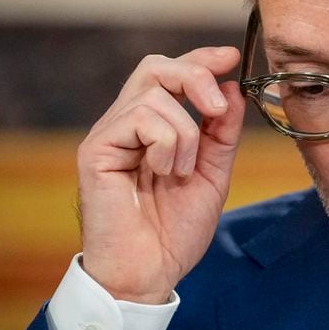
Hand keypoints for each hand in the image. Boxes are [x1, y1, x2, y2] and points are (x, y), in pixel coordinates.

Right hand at [77, 47, 245, 302]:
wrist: (151, 272)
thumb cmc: (176, 229)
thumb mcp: (214, 173)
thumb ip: (222, 133)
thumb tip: (232, 88)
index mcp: (154, 127)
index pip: (172, 74)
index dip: (202, 59)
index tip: (232, 57)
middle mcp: (127, 124)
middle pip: (156, 66)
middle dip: (196, 76)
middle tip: (216, 108)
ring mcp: (109, 135)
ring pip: (155, 95)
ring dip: (185, 134)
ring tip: (181, 172)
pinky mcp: (96, 150)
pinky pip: (140, 118)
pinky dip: (167, 144)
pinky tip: (164, 174)